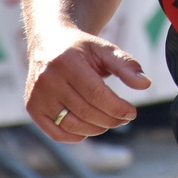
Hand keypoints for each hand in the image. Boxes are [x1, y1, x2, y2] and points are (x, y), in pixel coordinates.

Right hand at [24, 26, 150, 142]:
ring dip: (96, 129)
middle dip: (110, 119)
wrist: (49, 41)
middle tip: (124, 118)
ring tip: (109, 121)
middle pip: (86, 112)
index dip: (117, 108)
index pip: (96, 94)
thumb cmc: (81, 48)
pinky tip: (89, 127)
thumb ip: (126, 65)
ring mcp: (37, 95)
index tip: (131, 112)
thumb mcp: (105, 49)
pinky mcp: (32, 107)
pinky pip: (56, 133)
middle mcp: (47, 79)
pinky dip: (76, 135)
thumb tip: (145, 84)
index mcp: (66, 61)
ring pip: (72, 125)